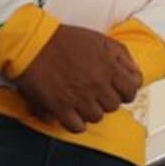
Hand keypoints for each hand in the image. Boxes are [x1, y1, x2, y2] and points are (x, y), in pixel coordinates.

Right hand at [13, 25, 142, 131]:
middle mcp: (97, 85)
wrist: (31, 42)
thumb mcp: (100, 39)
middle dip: (106, 99)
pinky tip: (72, 113)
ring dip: (90, 110)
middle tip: (96, 92)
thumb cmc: (63, 39)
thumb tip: (133, 72)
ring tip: (81, 100)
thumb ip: (122, 56)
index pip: (132, 90)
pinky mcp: (61, 107)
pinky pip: (77, 127)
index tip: (119, 89)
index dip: (126, 90)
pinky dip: (76, 122)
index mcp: (109, 68)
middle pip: (114, 106)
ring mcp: (79, 98)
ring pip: (97, 117)